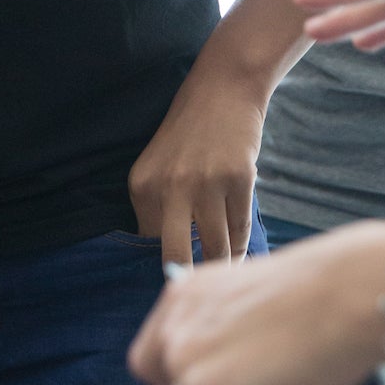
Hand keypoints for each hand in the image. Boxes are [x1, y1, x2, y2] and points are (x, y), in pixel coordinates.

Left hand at [128, 223, 384, 384]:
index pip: (155, 353)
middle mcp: (177, 320)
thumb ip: (228, 326)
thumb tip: (231, 370)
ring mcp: (187, 358)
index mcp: (187, 290)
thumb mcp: (254, 296)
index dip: (185, 374)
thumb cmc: (326, 292)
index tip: (221, 382)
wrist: (357, 288)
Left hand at [129, 62, 267, 266]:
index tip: (176, 282)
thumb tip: (173, 263)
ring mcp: (206, 184)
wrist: (223, 88)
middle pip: (176, 258)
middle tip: (199, 296)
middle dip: (188, 281)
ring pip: (215, 249)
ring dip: (222, 268)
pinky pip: (240, 230)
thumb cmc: (190, 132)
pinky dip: (242, 246)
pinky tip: (242, 254)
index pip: (147, 245)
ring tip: (226, 280)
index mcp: (142, 186)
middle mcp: (170, 187)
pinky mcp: (239, 181)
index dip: (164, 264)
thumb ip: (159, 207)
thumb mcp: (160, 166)